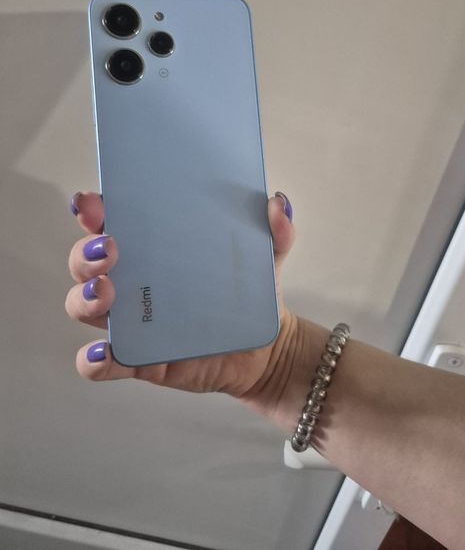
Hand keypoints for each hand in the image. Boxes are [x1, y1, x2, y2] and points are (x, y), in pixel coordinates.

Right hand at [65, 191, 296, 402]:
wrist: (265, 348)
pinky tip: (105, 350)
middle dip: (85, 253)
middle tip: (108, 248)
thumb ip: (275, 231)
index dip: (95, 211)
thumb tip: (278, 205)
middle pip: (87, 263)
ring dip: (85, 297)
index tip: (93, 203)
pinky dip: (94, 359)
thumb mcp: (267, 257)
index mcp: (153, 248)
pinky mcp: (139, 360)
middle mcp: (133, 281)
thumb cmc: (251, 294)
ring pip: (84, 306)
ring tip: (106, 291)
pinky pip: (101, 363)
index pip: (112, 223)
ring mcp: (133, 321)